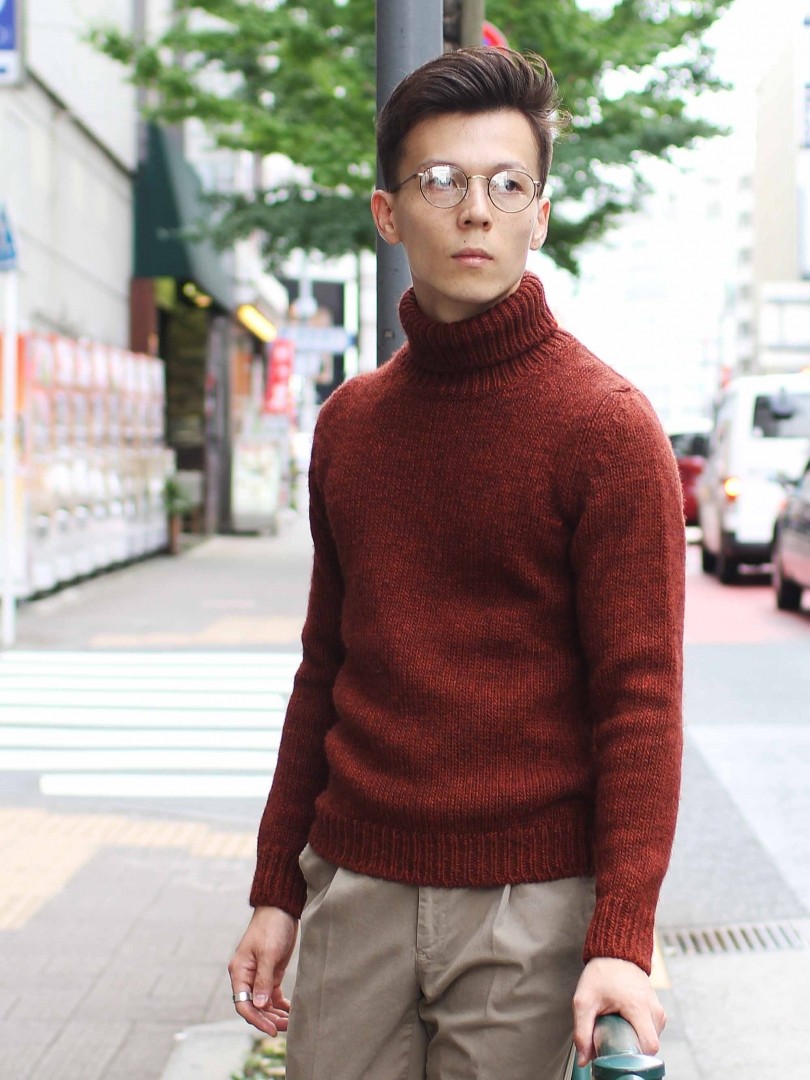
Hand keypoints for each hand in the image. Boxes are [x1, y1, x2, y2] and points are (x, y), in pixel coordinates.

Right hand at [228, 906, 297, 1036]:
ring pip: (264, 1004)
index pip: (243, 1004)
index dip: (256, 1019)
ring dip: (275, 1014)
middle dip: (269, 1019)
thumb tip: (258, 1007)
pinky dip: (281, 1005)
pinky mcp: (272, 973)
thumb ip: (263, 980)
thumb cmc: (271, 926)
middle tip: (286, 1027)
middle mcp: (247, 976)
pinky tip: (291, 1012)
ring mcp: (259, 975)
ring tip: (291, 1022)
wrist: (281, 908)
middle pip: (254, 1007)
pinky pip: (273, 996)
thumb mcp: (268, 953)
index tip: (271, 1030)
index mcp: (240, 971)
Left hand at [572, 957, 665, 1067]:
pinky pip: (651, 1029)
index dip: (635, 1056)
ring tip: (618, 1027)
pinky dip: (639, 1031)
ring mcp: (657, 1008)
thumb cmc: (601, 974)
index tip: (618, 1053)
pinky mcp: (656, 1008)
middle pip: (650, 1044)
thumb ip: (582, 1031)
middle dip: (632, 1048)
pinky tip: (625, 1023)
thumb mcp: (584, 1001)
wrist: (615, 953)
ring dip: (635, 1039)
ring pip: (651, 1037)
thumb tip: (583, 1060)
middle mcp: (653, 1009)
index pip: (649, 1045)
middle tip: (613, 1039)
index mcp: (639, 1008)